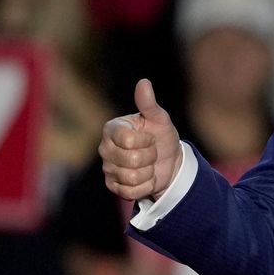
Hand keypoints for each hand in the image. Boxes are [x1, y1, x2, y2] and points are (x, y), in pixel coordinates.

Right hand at [98, 79, 181, 200]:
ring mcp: (107, 168)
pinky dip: (145, 186)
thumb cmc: (161, 136)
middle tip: (151, 152)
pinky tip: (145, 178)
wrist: (169, 161)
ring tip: (149, 165)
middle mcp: (105, 148)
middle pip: (131, 160)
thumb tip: (143, 82)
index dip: (146, 141)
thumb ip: (149, 103)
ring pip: (131, 177)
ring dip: (148, 172)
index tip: (150, 137)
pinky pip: (130, 192)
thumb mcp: (159, 119)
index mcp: (113, 128)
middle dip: (150, 158)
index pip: (128, 140)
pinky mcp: (112, 186)